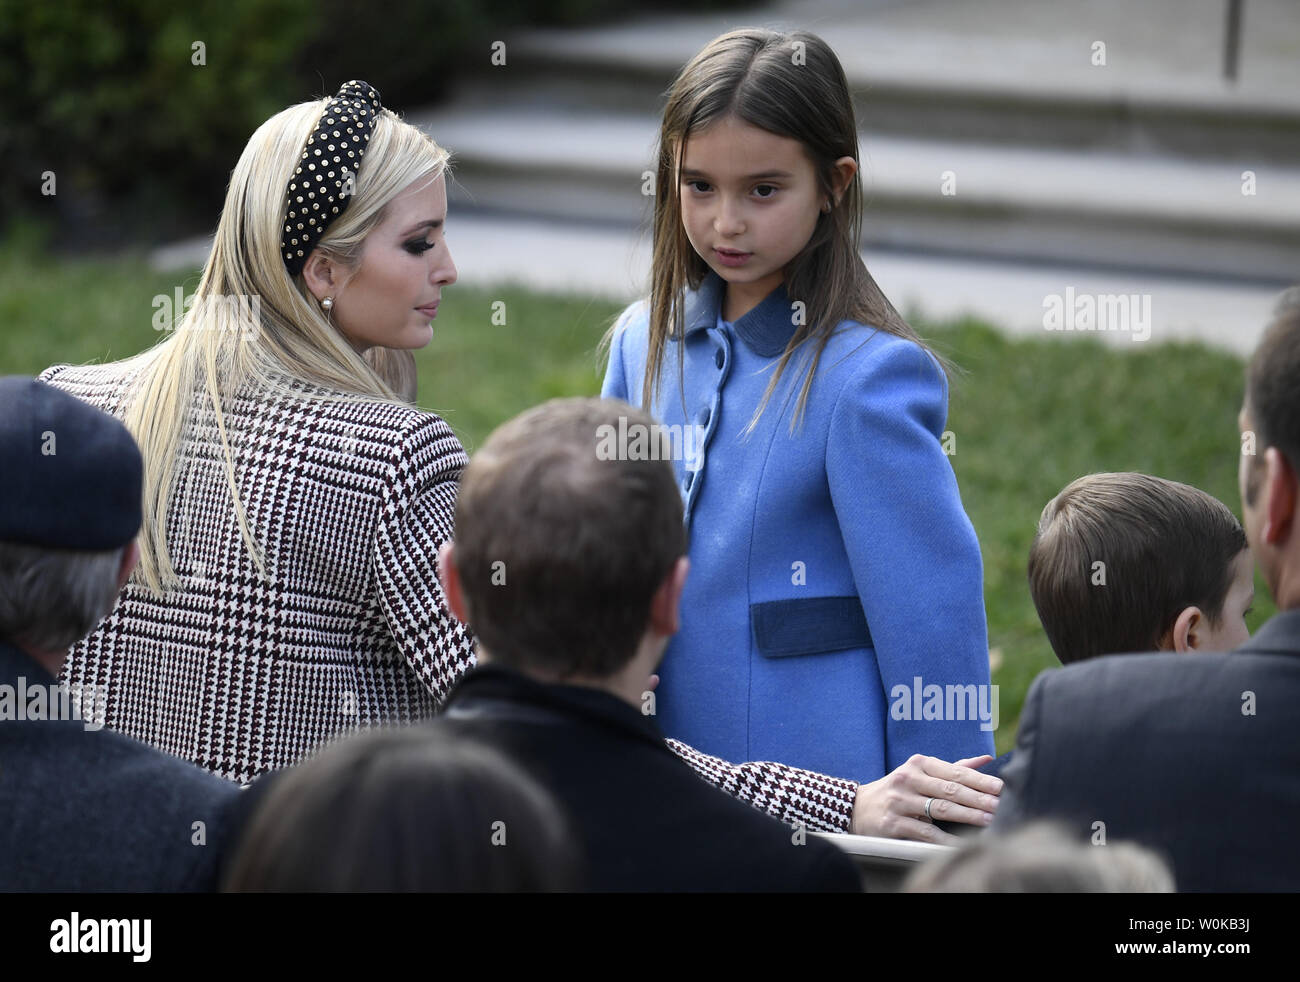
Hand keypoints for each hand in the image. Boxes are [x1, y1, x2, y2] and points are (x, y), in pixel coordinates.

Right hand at [850, 754, 1001, 843]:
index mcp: (918, 764)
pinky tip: (960, 843)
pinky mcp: (892, 822)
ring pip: (940, 809)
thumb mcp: (921, 773)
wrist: (858, 808)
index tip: (1001, 788)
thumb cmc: (899, 790)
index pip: (955, 772)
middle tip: (1001, 805)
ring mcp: (899, 800)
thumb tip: (986, 759)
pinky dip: (943, 839)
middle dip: (979, 798)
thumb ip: (954, 768)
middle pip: (950, 790)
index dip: (980, 780)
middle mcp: (908, 778)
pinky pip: (924, 831)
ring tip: (989, 820)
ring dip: (968, 815)